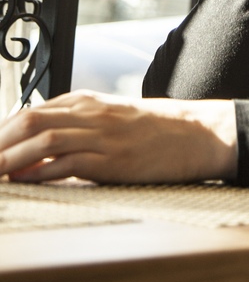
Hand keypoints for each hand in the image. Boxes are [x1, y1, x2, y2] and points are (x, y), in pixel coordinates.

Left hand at [0, 90, 237, 183]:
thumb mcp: (113, 117)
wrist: (196, 133)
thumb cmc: (155, 130)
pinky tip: (22, 180)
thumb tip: (43, 141)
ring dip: (10, 158)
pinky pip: (67, 163)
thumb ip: (80, 124)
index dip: (3, 131)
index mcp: (88, 101)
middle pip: (29, 120)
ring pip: (42, 139)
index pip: (31, 110)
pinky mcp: (112, 159)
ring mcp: (101, 134)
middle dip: (0, 143)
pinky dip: (38, 172)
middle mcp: (90, 113)